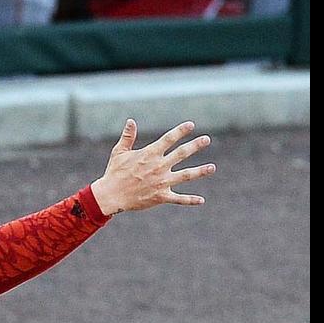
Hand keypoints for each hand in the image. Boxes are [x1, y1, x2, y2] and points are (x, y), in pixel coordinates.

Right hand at [90, 119, 215, 215]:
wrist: (111, 195)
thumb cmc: (114, 173)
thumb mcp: (119, 152)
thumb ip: (127, 137)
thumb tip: (130, 121)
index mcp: (150, 154)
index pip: (169, 139)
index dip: (180, 131)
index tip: (191, 125)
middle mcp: (159, 166)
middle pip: (182, 153)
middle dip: (195, 146)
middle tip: (206, 140)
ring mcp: (161, 182)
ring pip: (185, 175)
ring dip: (200, 171)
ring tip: (212, 167)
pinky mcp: (161, 196)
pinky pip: (178, 199)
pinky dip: (190, 200)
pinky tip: (201, 200)